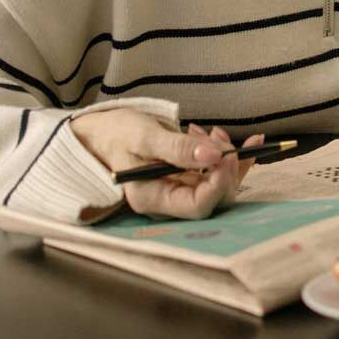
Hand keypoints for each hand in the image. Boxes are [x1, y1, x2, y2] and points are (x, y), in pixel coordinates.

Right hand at [70, 110, 262, 219]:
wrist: (104, 133)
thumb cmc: (118, 134)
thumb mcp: (145, 137)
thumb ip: (178, 149)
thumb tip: (215, 156)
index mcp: (153, 199)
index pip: (198, 206)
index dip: (219, 183)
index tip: (224, 155)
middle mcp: (168, 202)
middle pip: (213, 199)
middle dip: (225, 169)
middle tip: (217, 137)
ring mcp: (178, 191)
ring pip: (218, 186)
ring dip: (225, 159)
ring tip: (213, 132)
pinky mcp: (185, 179)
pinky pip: (214, 175)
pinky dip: (227, 157)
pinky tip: (234, 138)